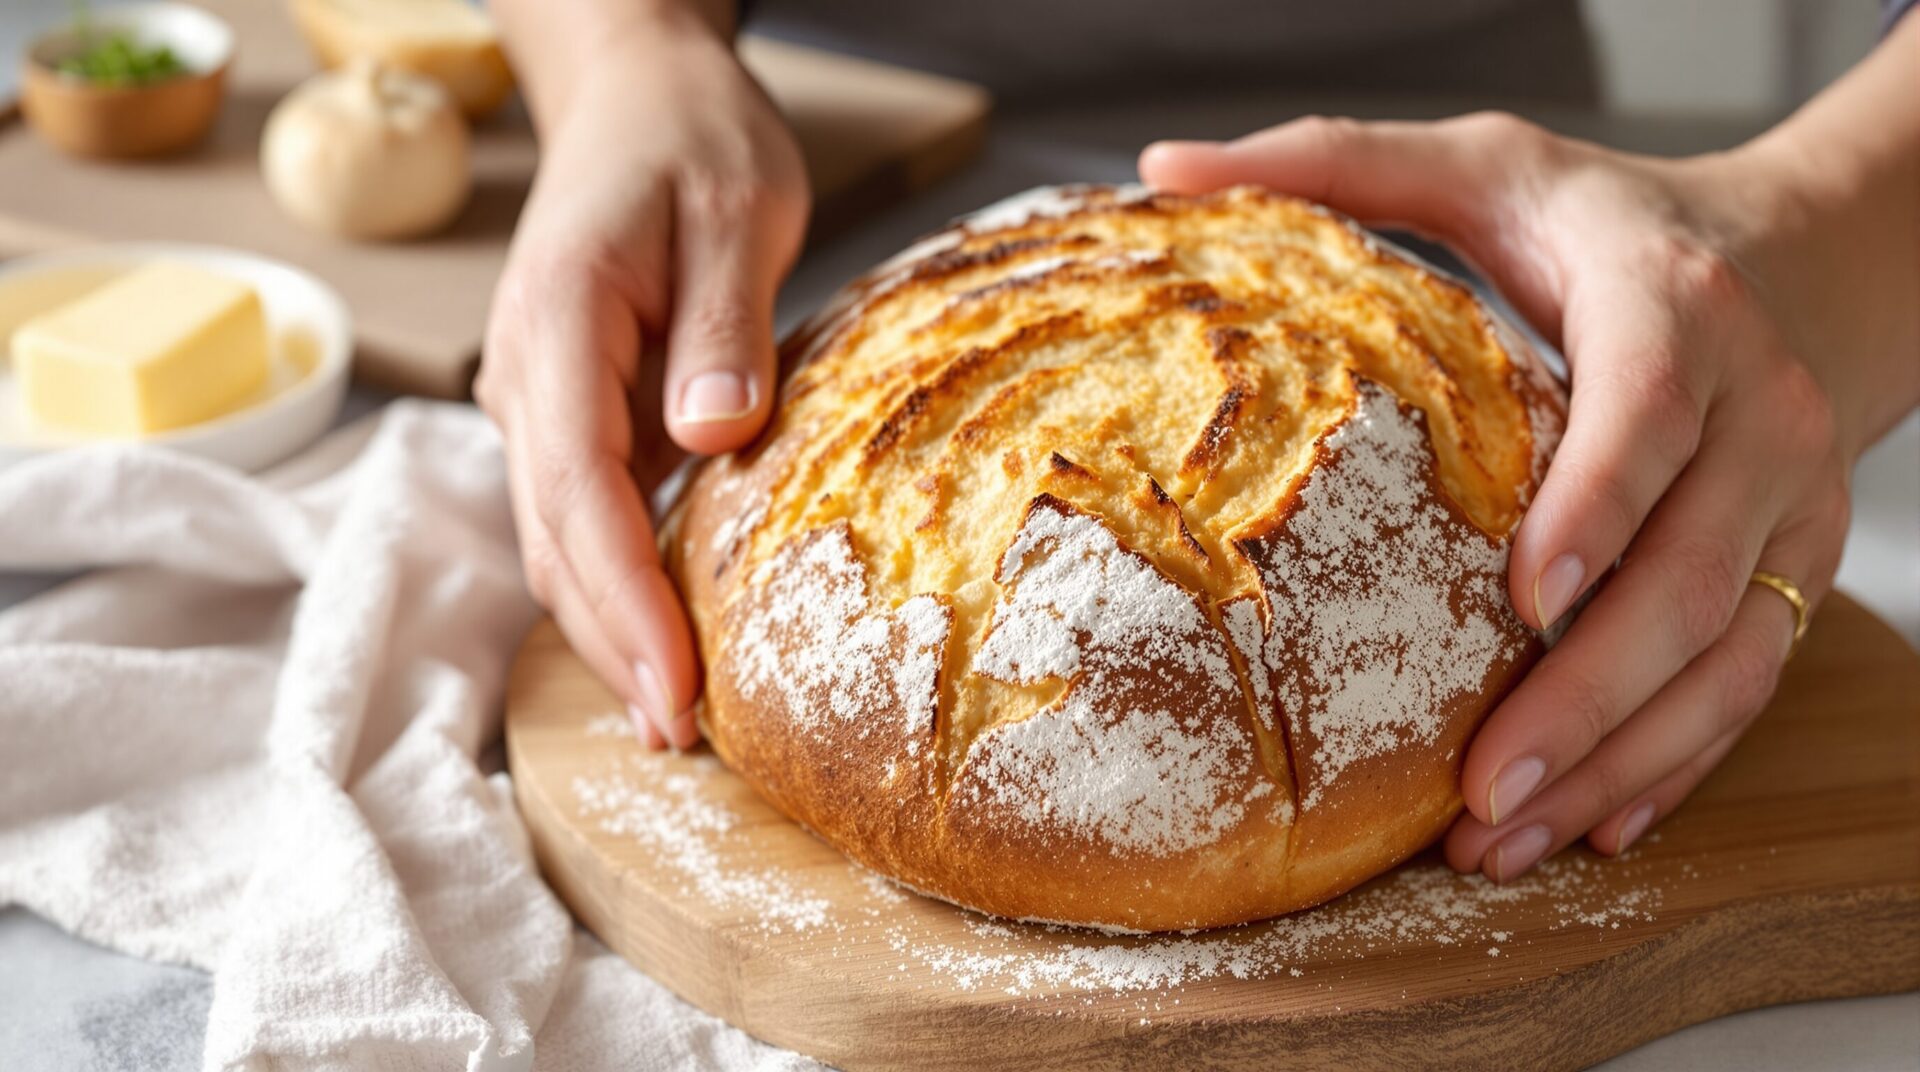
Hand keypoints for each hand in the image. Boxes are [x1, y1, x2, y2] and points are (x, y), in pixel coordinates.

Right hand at [477, 7, 807, 748]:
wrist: (638, 96)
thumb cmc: (690, 138)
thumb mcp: (733, 206)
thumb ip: (722, 322)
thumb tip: (712, 438)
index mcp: (557, 322)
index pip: (576, 486)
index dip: (623, 597)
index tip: (677, 683)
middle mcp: (528, 374)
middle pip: (555, 537)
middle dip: (613, 644)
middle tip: (682, 740)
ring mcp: (543, 399)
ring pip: (560, 539)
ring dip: (611, 629)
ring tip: (677, 718)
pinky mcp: (576, 412)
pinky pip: (585, 515)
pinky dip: (620, 583)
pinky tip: (670, 638)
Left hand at [1139, 26, 1919, 879]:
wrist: (1803, 262)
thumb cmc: (1615, 227)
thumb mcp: (1486, 166)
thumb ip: (1340, 162)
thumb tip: (1167, 169)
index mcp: (1675, 313)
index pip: (1647, 420)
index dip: (1596, 512)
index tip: (1524, 605)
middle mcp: (1757, 418)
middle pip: (1686, 578)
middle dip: (1587, 697)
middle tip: (1482, 788)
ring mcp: (1789, 509)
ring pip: (1724, 660)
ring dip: (1619, 763)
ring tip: (1508, 839)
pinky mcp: (1794, 571)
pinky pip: (1750, 686)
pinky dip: (1673, 766)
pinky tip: (1594, 824)